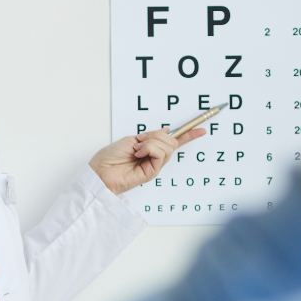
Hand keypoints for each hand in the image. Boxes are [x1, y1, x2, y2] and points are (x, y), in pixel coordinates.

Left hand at [90, 128, 206, 194]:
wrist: (100, 172)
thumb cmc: (110, 157)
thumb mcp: (132, 139)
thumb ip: (150, 136)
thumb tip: (166, 130)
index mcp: (150, 149)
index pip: (173, 141)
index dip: (188, 135)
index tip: (201, 129)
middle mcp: (154, 157)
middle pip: (171, 141)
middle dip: (157, 136)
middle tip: (140, 142)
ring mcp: (154, 165)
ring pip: (167, 146)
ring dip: (150, 143)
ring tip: (137, 150)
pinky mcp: (152, 172)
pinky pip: (159, 153)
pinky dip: (148, 149)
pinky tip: (138, 154)